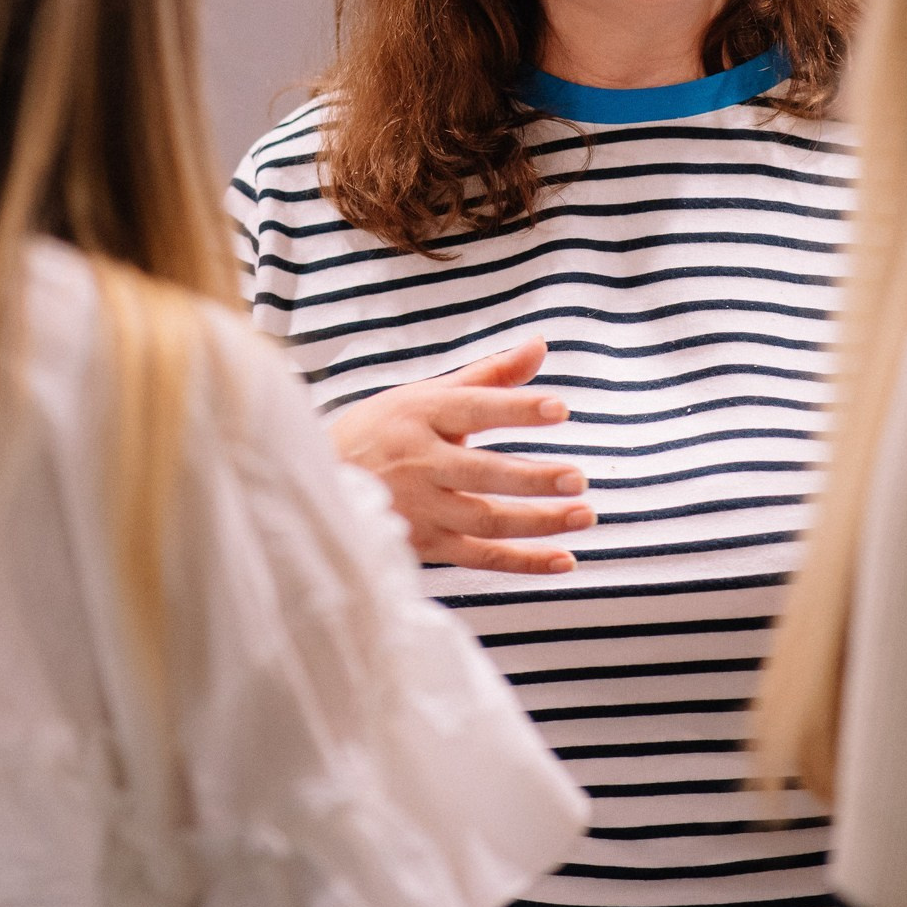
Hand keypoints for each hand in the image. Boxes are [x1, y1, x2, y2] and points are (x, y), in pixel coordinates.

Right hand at [326, 339, 594, 573]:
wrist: (321, 483)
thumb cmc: (384, 431)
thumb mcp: (427, 395)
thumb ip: (489, 375)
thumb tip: (541, 344)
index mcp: (419, 414)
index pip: (474, 408)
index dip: (516, 408)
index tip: (560, 409)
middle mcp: (418, 460)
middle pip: (483, 472)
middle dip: (533, 478)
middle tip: (579, 478)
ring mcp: (420, 506)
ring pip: (487, 520)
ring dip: (539, 522)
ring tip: (584, 515)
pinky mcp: (424, 543)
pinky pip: (481, 556)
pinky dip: (523, 562)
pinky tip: (563, 559)